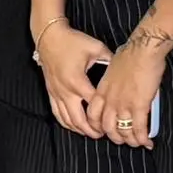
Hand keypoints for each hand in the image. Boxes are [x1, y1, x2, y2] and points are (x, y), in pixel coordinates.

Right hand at [36, 20, 115, 137]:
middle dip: (91, 130)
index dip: (104, 115)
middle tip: (103, 134)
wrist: (49, 37)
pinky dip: (66, 123)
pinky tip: (73, 127)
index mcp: (78, 81)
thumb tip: (123, 69)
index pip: (94, 105)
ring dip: (79, 129)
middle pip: (79, 119)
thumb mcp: (96, 48)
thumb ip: (110, 61)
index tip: (114, 121)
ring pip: (67, 119)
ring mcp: (56, 93)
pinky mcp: (51, 92)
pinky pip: (57, 113)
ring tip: (91, 133)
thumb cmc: (72, 41)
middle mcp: (66, 91)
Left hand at [94, 34, 171, 150]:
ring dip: (129, 140)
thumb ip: (111, 80)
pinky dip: (142, 137)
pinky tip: (147, 142)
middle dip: (114, 137)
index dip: (96, 126)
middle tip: (121, 139)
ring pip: (122, 130)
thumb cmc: (130, 54)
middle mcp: (110, 100)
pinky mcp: (139, 105)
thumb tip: (116, 81)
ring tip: (135, 142)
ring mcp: (123, 104)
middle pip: (106, 127)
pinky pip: (138, 127)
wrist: (143, 50)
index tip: (103, 130)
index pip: (92, 114)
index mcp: (102, 90)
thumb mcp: (112, 68)